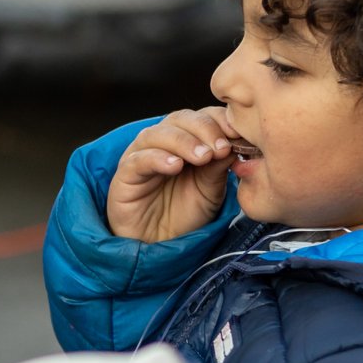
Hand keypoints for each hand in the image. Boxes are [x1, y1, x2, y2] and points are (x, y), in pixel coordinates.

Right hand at [106, 107, 240, 242]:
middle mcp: (162, 143)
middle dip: (204, 129)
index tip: (238, 134)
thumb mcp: (211, 190)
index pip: (201, 116)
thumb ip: (219, 166)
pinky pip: (138, 160)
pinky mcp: (124, 176)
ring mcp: (140, 156)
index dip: (220, 120)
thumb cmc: (185, 215)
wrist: (162, 246)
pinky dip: (157, 158)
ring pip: (157, 134)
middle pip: (180, 119)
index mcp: (186, 141)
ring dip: (183, 141)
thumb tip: (235, 141)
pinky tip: (175, 166)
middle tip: (221, 148)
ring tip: (203, 158)